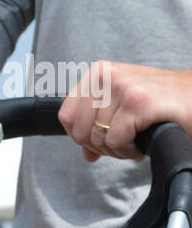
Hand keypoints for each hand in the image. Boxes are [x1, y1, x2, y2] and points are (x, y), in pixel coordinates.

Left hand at [58, 62, 191, 163]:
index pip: (66, 116)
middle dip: (101, 147)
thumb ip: (99, 129)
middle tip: (124, 143)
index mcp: (98, 73)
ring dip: (118, 151)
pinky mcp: (136, 101)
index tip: (104, 138)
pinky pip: (115, 142)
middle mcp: (106, 75)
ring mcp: (121, 86)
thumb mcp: (124, 112)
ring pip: (97, 139)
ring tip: (136, 141)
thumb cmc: (162, 106)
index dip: (82, 137)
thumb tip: (86, 154)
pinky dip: (128, 151)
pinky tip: (142, 144)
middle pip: (79, 132)